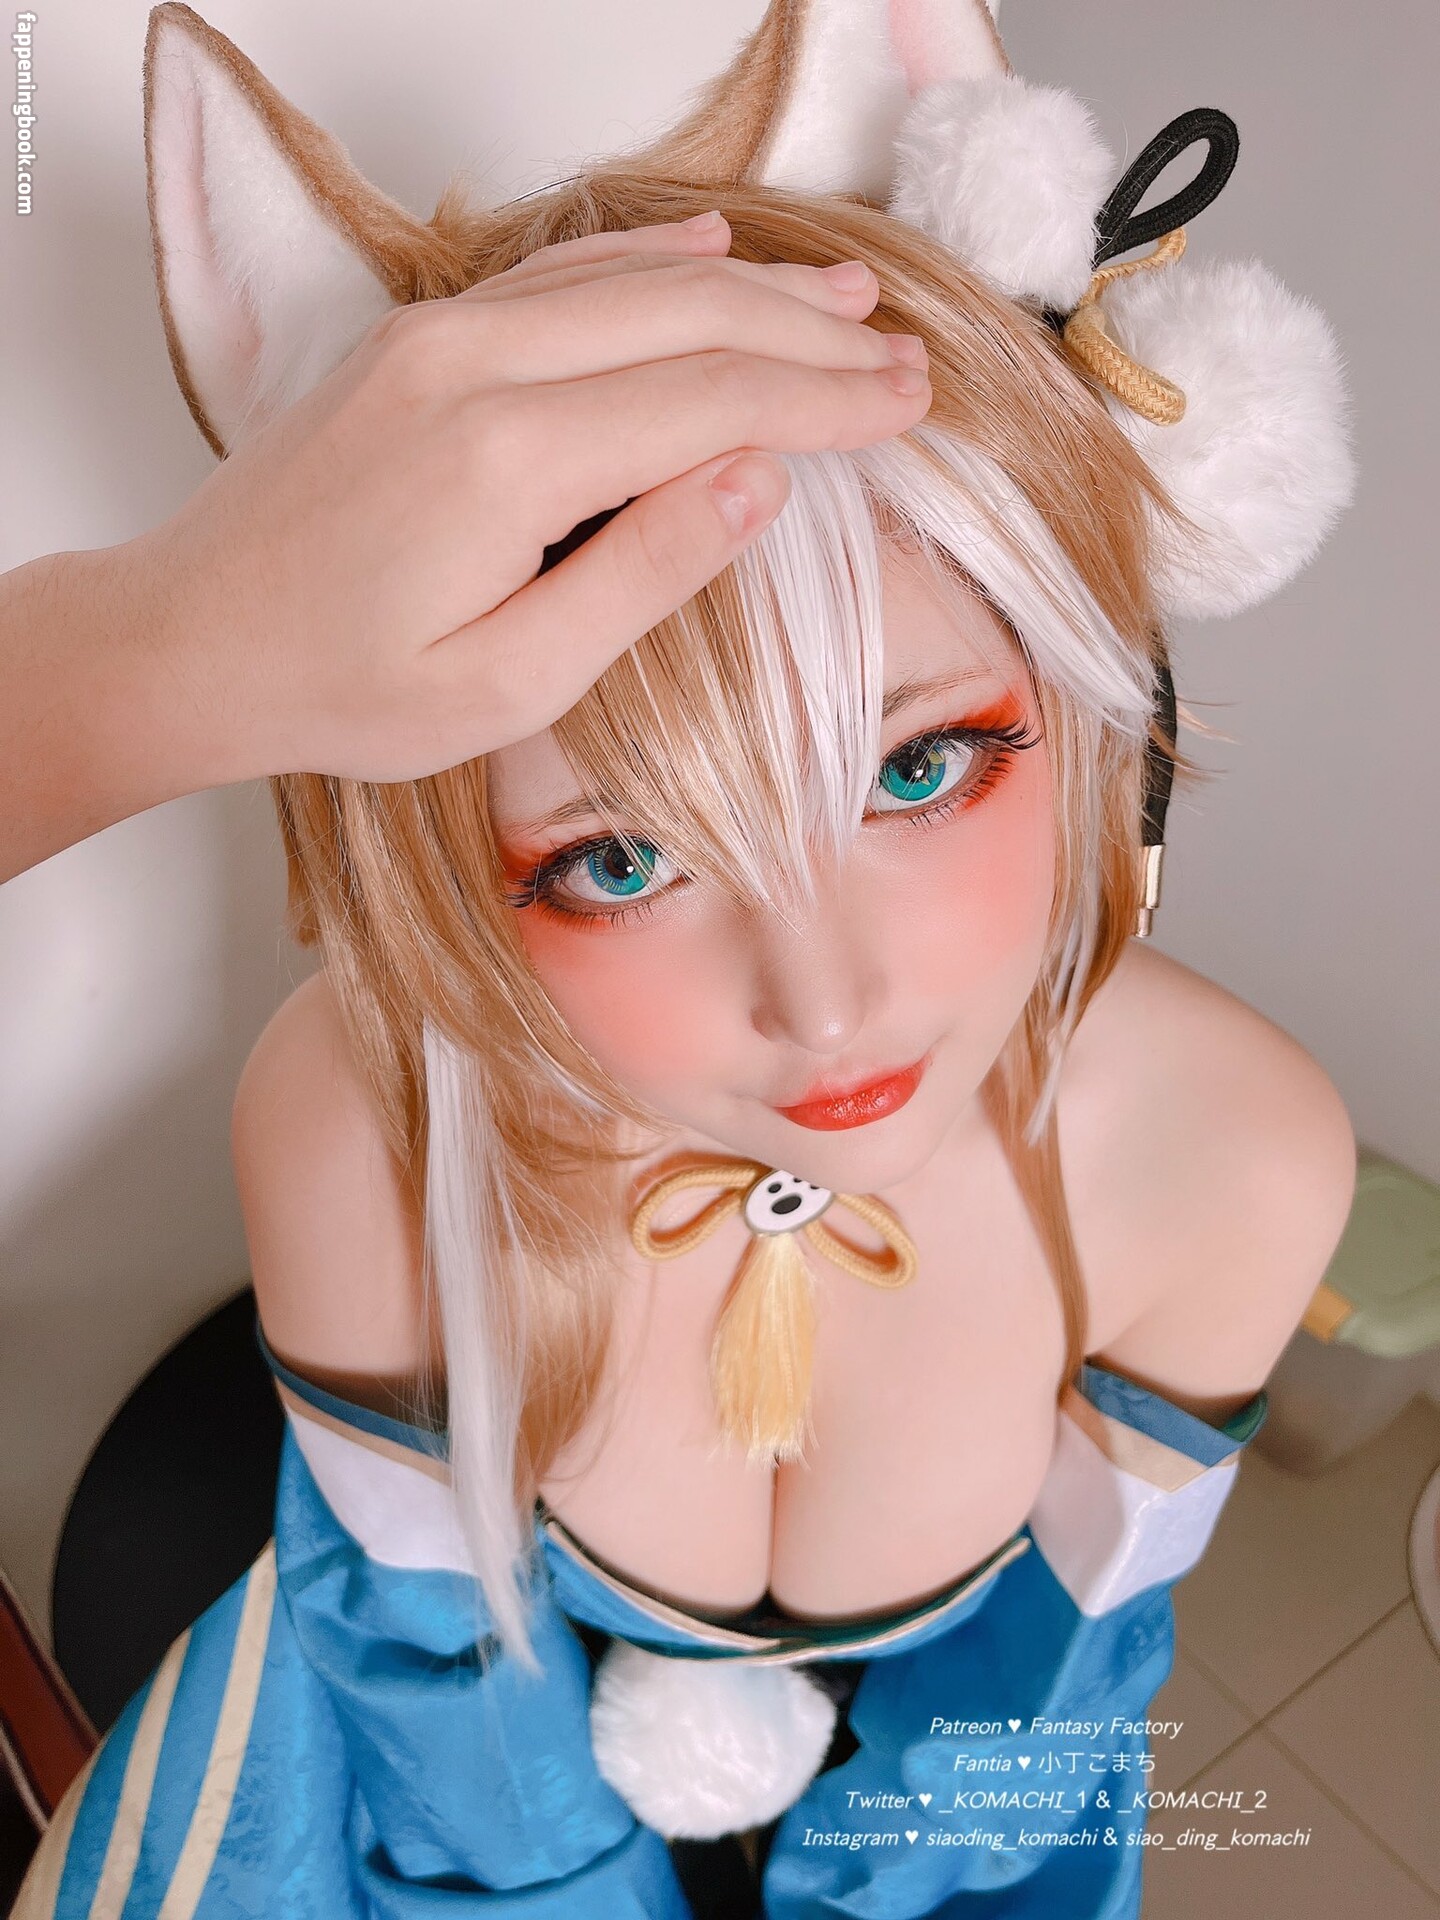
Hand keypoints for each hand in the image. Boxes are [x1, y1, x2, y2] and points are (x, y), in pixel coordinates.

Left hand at [132, 211, 930, 784]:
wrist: (193, 640)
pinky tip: (707, 255)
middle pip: (688, 317)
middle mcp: (477, 366)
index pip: (713, 400)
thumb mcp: (509, 683)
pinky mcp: (419, 340)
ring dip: (747, 289)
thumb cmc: (345, 688)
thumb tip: (757, 485)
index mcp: (510, 458)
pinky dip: (645, 261)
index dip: (825, 401)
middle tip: (902, 362)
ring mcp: (441, 337)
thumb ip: (640, 577)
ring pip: (628, 280)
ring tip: (844, 306)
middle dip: (810, 338)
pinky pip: (556, 275)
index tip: (908, 409)